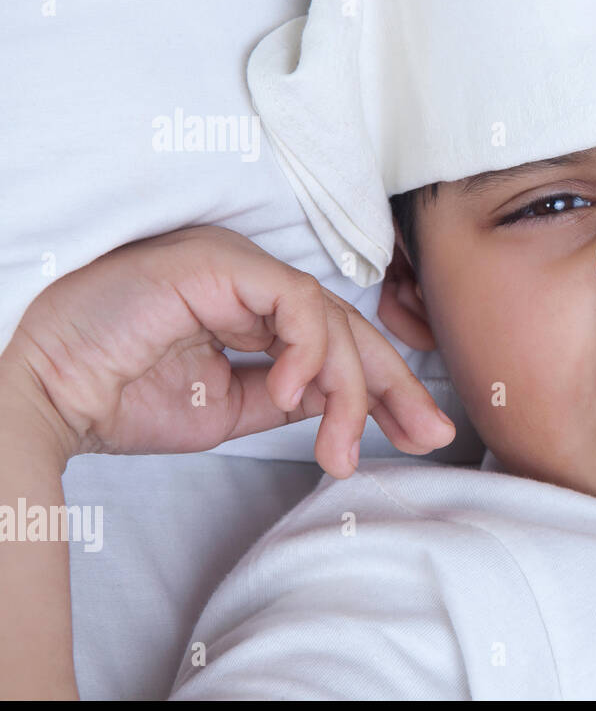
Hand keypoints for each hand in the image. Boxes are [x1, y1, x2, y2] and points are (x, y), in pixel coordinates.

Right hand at [3, 225, 454, 476]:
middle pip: (348, 326)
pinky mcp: (220, 262)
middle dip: (396, 385)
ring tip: (339, 447)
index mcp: (252, 312)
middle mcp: (251, 283)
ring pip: (329, 318)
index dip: (384, 389)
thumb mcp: (228, 409)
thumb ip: (288, 396)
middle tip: (429, 434)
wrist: (51, 393)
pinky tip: (296, 392)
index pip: (337, 344)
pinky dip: (308, 349)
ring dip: (349, 389)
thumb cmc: (122, 397)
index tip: (419, 434)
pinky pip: (293, 301)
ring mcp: (237, 267)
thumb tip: (348, 403)